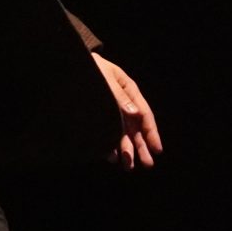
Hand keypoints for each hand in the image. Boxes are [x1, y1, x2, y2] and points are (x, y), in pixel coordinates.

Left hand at [95, 53, 161, 169]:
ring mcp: (112, 112)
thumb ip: (119, 95)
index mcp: (130, 91)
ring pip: (122, 134)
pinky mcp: (99, 117)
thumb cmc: (93, 67)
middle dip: (141, 147)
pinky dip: (109, 146)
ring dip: (126, 150)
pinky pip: (107, 134)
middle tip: (147, 165)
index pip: (144, 114)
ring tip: (128, 166)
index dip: (151, 132)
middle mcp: (124, 104)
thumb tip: (134, 113)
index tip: (158, 149)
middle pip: (135, 128)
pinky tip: (111, 157)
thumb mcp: (106, 77)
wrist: (73, 63)